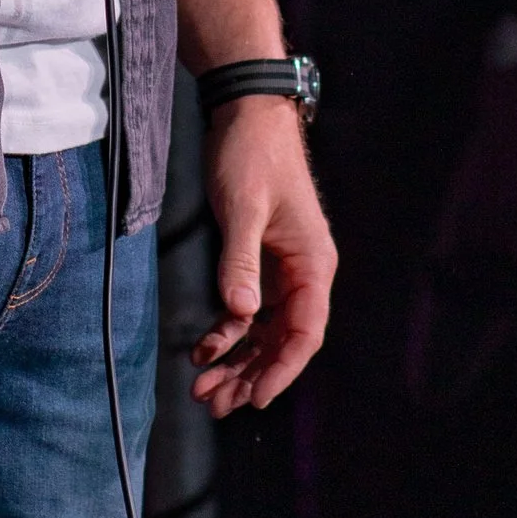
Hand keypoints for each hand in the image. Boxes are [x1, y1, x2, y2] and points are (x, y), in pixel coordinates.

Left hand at [191, 99, 335, 415]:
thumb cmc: (251, 155)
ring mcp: (282, 270)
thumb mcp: (243, 207)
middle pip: (283, 341)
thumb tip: (243, 316)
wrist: (245, 113)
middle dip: (251, 376)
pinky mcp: (260, 263)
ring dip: (237, 362)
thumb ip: (241, 261)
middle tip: (214, 404)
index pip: (306, 332)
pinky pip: (248, 311)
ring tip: (205, 391)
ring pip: (265, 333)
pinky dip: (228, 334)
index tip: (256, 398)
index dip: (282, 370)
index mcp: (312, 263)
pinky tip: (203, 350)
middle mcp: (303, 273)